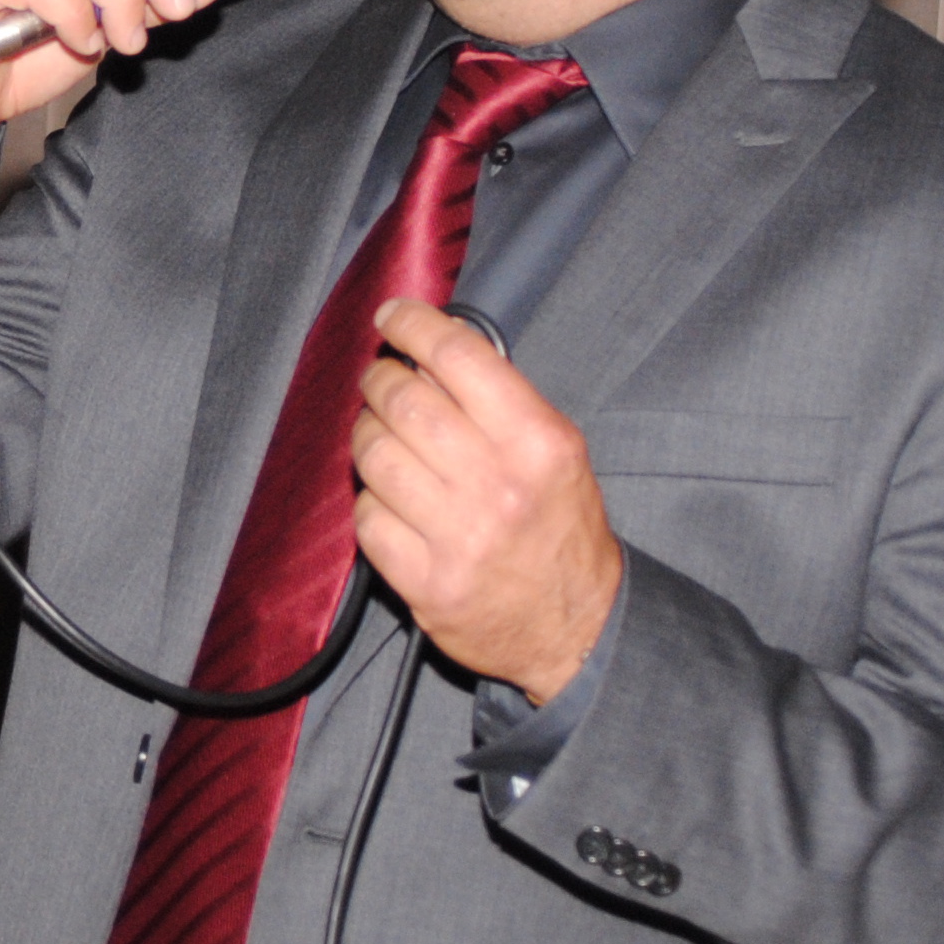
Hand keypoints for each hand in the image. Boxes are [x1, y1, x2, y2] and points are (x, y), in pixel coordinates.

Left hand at [350, 300, 622, 702]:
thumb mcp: (555, 452)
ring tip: (382, 436)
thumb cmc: (560, 529)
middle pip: (404, 401)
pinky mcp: (424, 581)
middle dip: (380, 381)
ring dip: (367, 435)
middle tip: (381, 381)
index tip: (391, 316)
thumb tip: (426, 352)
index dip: (413, 325)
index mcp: (538, 442)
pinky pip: (367, 517)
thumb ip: (497, 401)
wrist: (577, 627)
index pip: (459, 357)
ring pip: (374, 455)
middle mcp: (498, 484)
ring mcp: (458, 536)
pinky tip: (390, 499)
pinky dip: (370, 500)